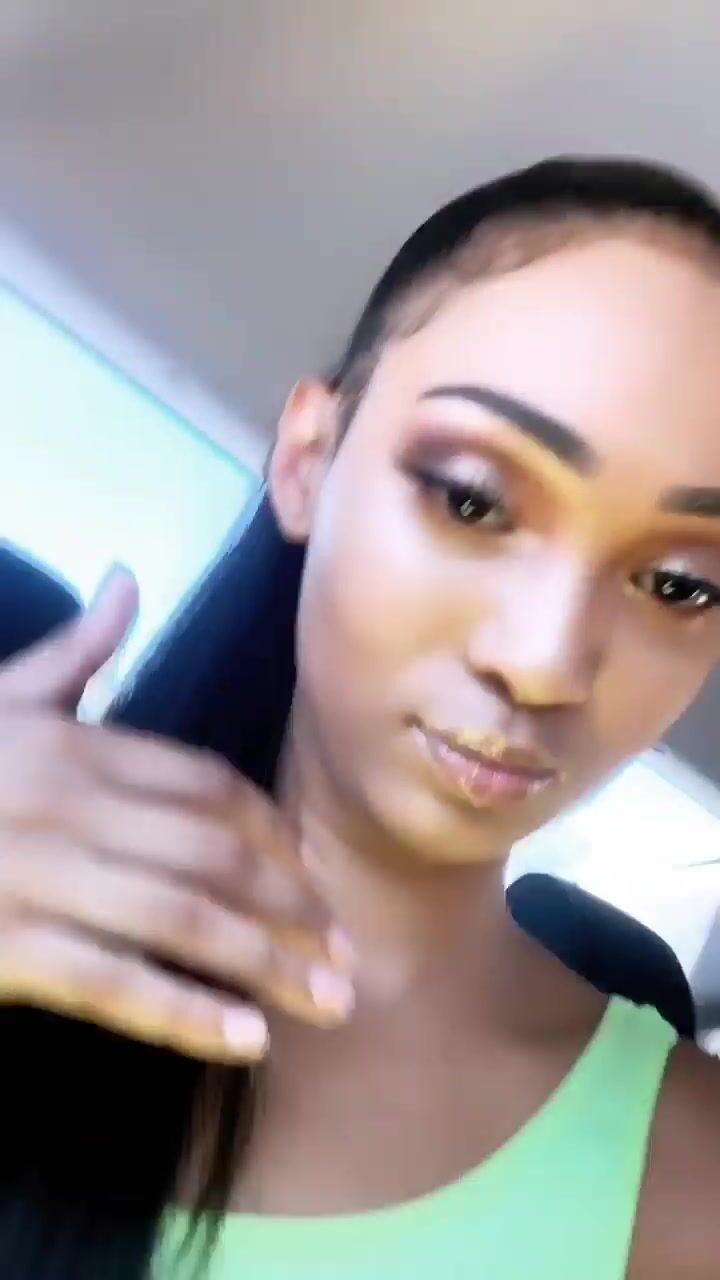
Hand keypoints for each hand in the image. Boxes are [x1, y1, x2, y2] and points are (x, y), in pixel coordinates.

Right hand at [0, 570, 352, 1061]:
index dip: (274, 831)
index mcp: (76, 746)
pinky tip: (245, 1038)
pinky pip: (116, 985)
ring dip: (268, 964)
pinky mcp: (11, 949)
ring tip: (329, 1001)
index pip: (208, 785)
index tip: (315, 870)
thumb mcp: (0, 698)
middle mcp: (71, 806)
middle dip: (294, 906)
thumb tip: (126, 579)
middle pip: (216, 856)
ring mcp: (40, 879)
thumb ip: (74, 651)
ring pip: (183, 921)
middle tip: (348, 952)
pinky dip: (187, 1014)